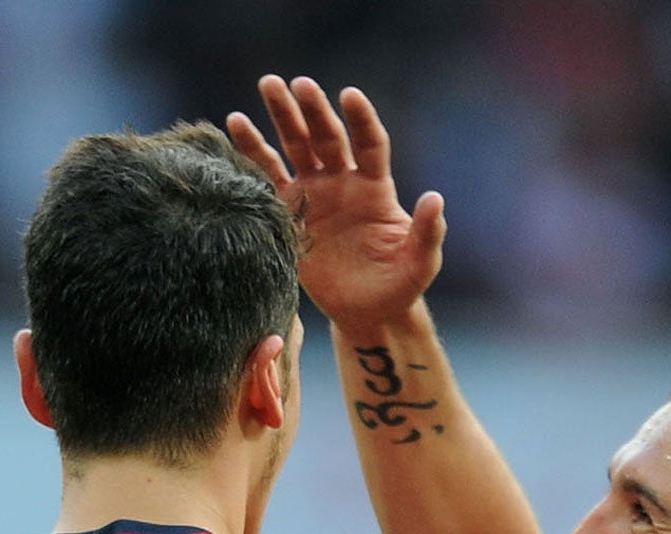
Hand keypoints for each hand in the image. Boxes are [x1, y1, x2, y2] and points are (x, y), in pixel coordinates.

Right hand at [227, 76, 446, 333]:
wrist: (365, 311)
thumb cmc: (398, 286)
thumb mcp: (419, 264)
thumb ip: (427, 233)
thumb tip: (435, 199)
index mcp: (375, 187)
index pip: (370, 144)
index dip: (361, 120)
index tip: (349, 95)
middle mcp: (343, 181)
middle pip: (328, 136)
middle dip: (313, 110)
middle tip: (298, 84)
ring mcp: (314, 192)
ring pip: (297, 146)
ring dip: (283, 116)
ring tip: (269, 84)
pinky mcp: (290, 210)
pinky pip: (269, 175)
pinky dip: (253, 151)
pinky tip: (236, 123)